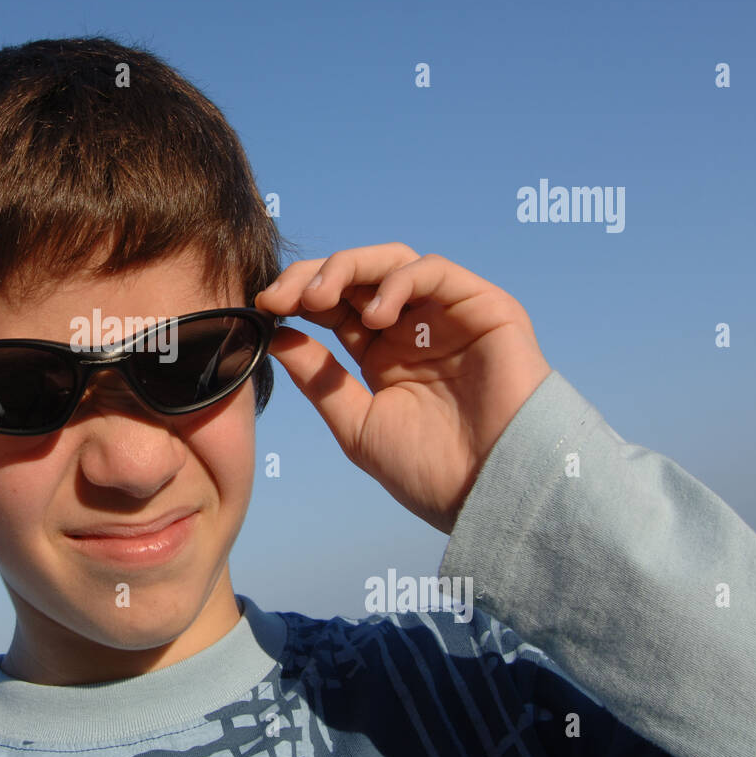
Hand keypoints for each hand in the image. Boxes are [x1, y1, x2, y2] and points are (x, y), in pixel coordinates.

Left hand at [254, 244, 551, 534]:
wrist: (493, 495)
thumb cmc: (431, 471)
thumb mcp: (357, 424)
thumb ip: (320, 379)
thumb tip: (277, 334)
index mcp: (382, 353)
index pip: (333, 304)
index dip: (296, 297)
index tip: (262, 307)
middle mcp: (413, 327)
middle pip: (355, 275)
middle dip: (311, 277)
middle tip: (280, 296)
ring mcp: (447, 314)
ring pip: (391, 261)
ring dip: (346, 268)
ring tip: (318, 298)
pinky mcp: (483, 307)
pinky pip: (435, 270)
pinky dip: (397, 280)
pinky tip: (374, 315)